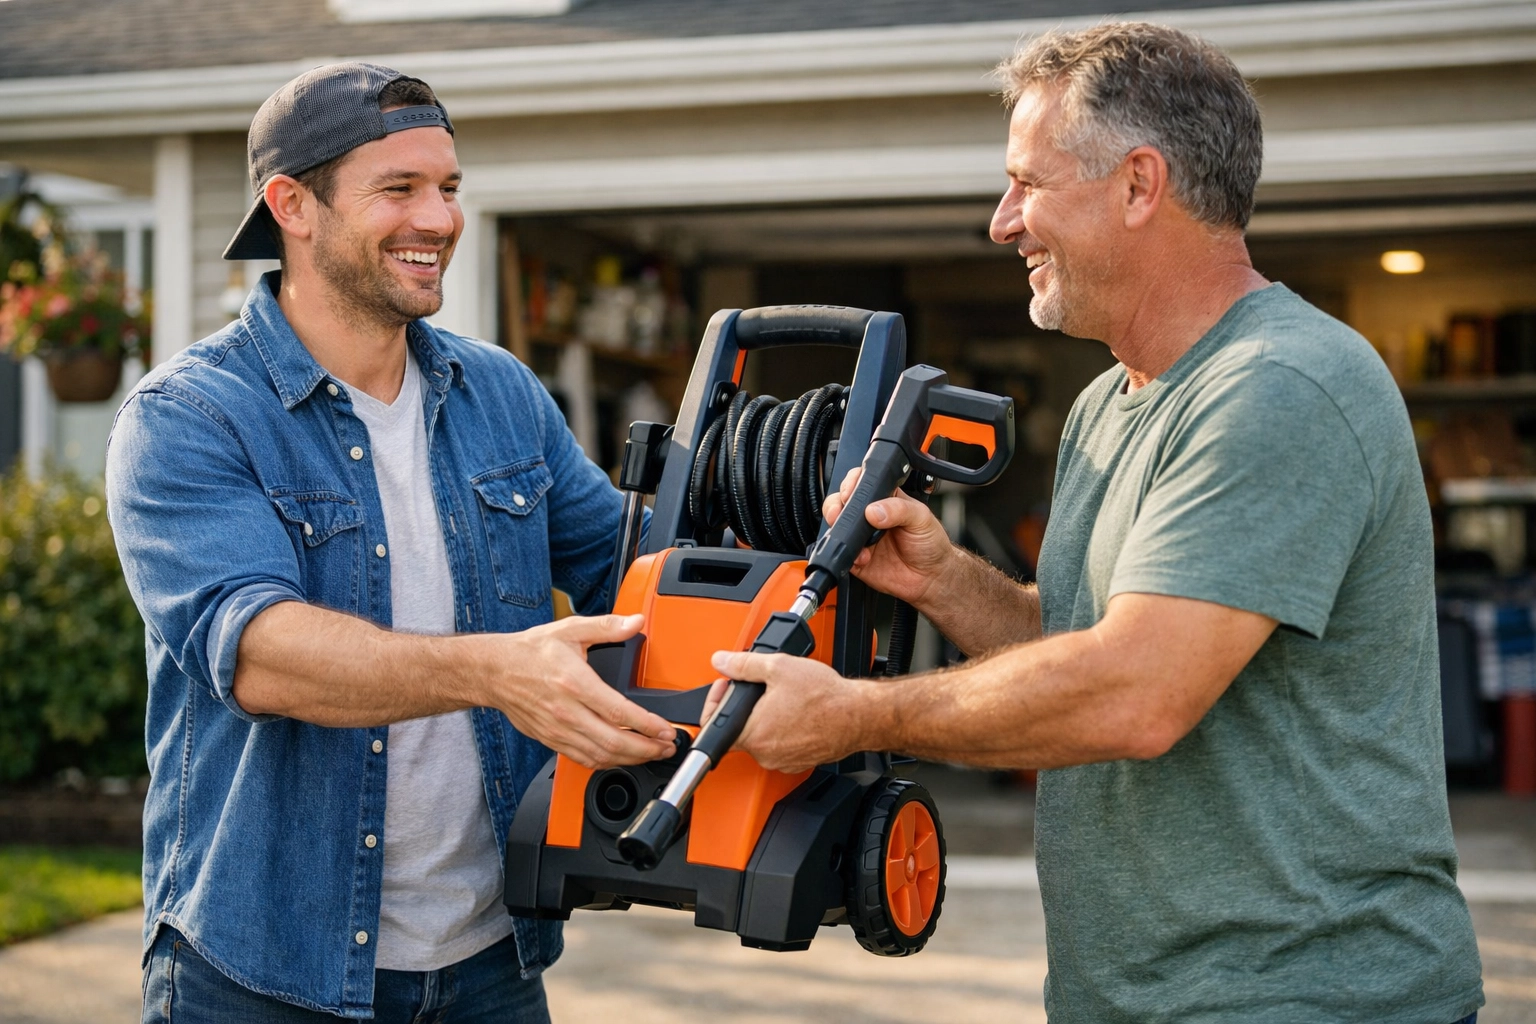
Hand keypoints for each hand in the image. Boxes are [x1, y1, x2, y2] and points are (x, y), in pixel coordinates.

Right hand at [482, 613, 676, 768]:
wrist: (494, 671)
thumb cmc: (530, 651)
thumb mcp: (570, 629)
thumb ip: (606, 626)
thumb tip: (635, 622)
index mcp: (574, 683)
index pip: (619, 712)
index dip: (647, 725)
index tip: (666, 729)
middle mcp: (566, 711)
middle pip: (613, 742)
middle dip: (647, 749)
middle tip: (667, 746)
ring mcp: (557, 730)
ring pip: (600, 756)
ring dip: (630, 759)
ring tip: (652, 753)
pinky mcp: (551, 740)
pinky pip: (583, 758)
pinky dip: (607, 762)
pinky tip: (621, 757)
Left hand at [703, 650, 867, 772]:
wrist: (859, 715)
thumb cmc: (825, 697)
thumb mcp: (778, 667)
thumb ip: (743, 664)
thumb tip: (721, 661)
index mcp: (754, 734)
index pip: (714, 726)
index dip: (717, 701)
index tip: (728, 686)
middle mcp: (765, 754)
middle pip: (740, 729)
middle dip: (745, 706)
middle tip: (760, 688)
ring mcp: (782, 761)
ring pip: (762, 737)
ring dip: (765, 718)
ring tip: (782, 698)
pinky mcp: (798, 762)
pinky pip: (780, 745)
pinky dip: (783, 730)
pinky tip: (796, 713)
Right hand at [823, 467, 955, 608]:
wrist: (931, 577)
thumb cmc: (930, 543)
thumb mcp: (921, 518)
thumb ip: (899, 510)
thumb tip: (874, 510)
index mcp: (885, 499)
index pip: (862, 483)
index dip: (851, 484)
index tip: (850, 492)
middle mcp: (870, 516)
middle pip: (841, 502)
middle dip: (835, 506)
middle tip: (841, 513)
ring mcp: (862, 537)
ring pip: (837, 527)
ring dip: (839, 530)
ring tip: (855, 538)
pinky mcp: (858, 559)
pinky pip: (843, 554)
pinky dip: (848, 555)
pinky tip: (864, 557)